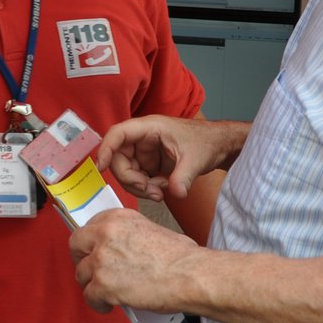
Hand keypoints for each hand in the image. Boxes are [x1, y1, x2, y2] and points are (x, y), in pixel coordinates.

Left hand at [70, 207, 197, 313]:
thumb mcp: (151, 229)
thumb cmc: (180, 257)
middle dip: (82, 260)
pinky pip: (89, 297)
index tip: (94, 252)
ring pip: (81, 274)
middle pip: (75, 246)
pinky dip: (98, 304)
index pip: (89, 227)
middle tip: (92, 272)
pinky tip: (110, 306)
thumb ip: (128, 235)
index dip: (90, 243)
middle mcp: (105, 234)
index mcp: (118, 218)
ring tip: (107, 293)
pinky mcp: (102, 285)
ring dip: (92, 285)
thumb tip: (122, 248)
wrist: (189, 275)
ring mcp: (101, 260)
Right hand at [95, 115, 240, 201]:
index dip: (106, 149)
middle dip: (131, 179)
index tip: (101, 167)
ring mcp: (146, 152)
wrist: (220, 146)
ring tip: (162, 191)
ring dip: (140, 186)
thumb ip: (184, 177)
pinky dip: (147, 188)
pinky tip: (164, 189)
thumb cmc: (208, 141)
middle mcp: (143, 138)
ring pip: (128, 171)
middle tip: (151, 191)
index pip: (118, 134)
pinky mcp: (151, 163)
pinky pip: (138, 178)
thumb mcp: (196, 160)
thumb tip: (175, 194)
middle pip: (119, 159)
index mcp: (150, 128)